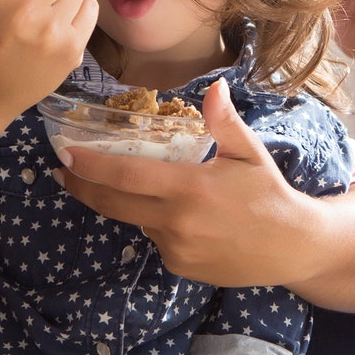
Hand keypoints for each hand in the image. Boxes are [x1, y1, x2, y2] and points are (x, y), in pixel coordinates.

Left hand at [55, 77, 322, 288]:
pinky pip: (156, 240)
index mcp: (190, 188)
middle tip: (63, 172)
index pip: (126, 174)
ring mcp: (176, 249)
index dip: (91, 165)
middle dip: (82, 187)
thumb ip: (225, 122)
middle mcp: (177, 222)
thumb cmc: (270, 193)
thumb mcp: (250, 153)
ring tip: (136, 188)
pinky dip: (158, 225)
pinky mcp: (179, 267)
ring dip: (129, 204)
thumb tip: (215, 87)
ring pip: (136, 221)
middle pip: (113, 203)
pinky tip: (182, 217)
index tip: (66, 154)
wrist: (291, 247)